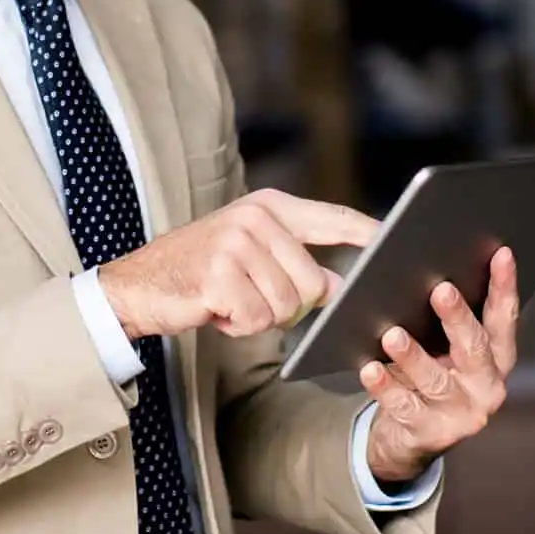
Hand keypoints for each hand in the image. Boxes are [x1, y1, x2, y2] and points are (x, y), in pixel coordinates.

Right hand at [98, 189, 377, 339]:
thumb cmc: (200, 271)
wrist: (138, 284)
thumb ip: (297, 263)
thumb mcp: (250, 254)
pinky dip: (239, 326)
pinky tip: (216, 309)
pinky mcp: (219, 275)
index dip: (367, 232)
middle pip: (313, 282)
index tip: (396, 240)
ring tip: (230, 299)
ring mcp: (236, 243)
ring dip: (260, 316)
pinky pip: (257, 320)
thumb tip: (339, 286)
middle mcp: (256, 218)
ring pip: (287, 306)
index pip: (332, 218)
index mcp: (269, 207)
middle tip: (250, 296)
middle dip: (288, 304)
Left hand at [361, 246, 517, 485]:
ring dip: (413, 356)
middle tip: (441, 290)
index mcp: (497, 359)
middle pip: (474, 348)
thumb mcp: (446, 350)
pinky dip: (386, 387)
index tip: (501, 254)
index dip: (505, 286)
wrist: (411, 439)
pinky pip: (404, 406)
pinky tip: (370, 369)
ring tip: (393, 335)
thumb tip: (430, 266)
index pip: (504, 318)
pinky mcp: (431, 433)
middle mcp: (487, 387)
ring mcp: (461, 415)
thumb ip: (449, 321)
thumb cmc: (430, 378)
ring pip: (436, 380)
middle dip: (457, 318)